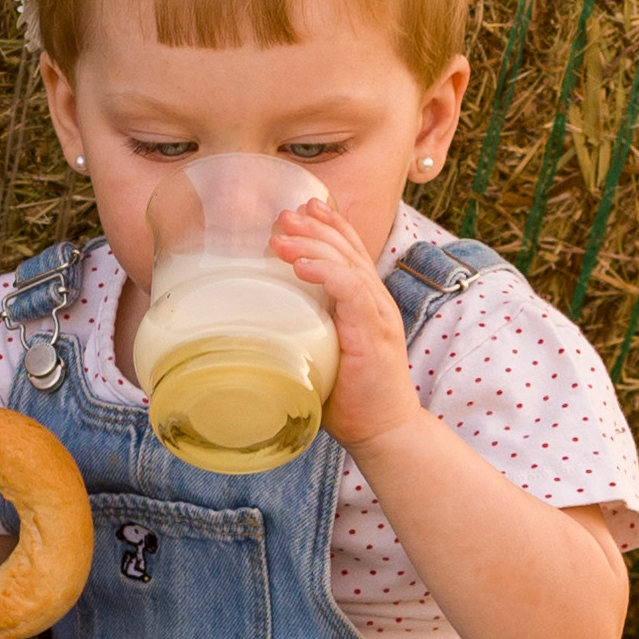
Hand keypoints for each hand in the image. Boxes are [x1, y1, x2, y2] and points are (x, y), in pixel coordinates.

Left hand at [270, 197, 419, 449]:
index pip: (351, 251)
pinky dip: (327, 272)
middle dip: (314, 227)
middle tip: (283, 215)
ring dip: (312, 244)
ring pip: (347, 263)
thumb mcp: (322, 354)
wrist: (386, 431)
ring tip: (281, 235)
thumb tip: (252, 328)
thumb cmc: (350, 399)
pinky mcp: (374, 332)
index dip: (329, 225)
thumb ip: (301, 334)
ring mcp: (377, 314)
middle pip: (346, 250)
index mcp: (365, 302)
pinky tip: (302, 265)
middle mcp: (375, 300)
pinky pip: (351, 290)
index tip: (302, 207)